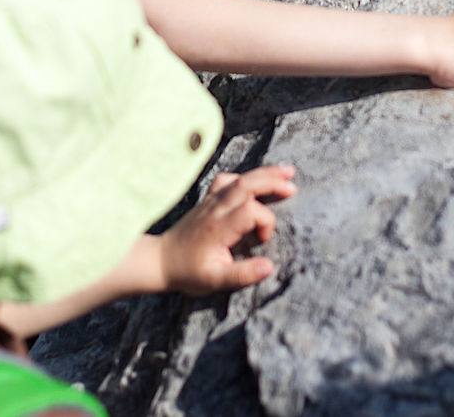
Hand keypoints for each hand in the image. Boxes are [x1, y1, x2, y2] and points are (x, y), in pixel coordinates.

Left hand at [158, 165, 297, 295]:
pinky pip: (226, 180)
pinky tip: (254, 182)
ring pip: (239, 178)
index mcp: (219, 226)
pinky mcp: (207, 200)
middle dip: (272, 181)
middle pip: (247, 184)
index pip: (251, 210)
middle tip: (292, 184)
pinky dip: (243, 176)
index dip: (265, 222)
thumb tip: (270, 267)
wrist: (160, 260)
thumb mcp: (215, 280)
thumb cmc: (188, 272)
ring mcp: (210, 201)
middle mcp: (215, 208)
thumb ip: (243, 274)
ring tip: (285, 172)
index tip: (263, 240)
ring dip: (263, 174)